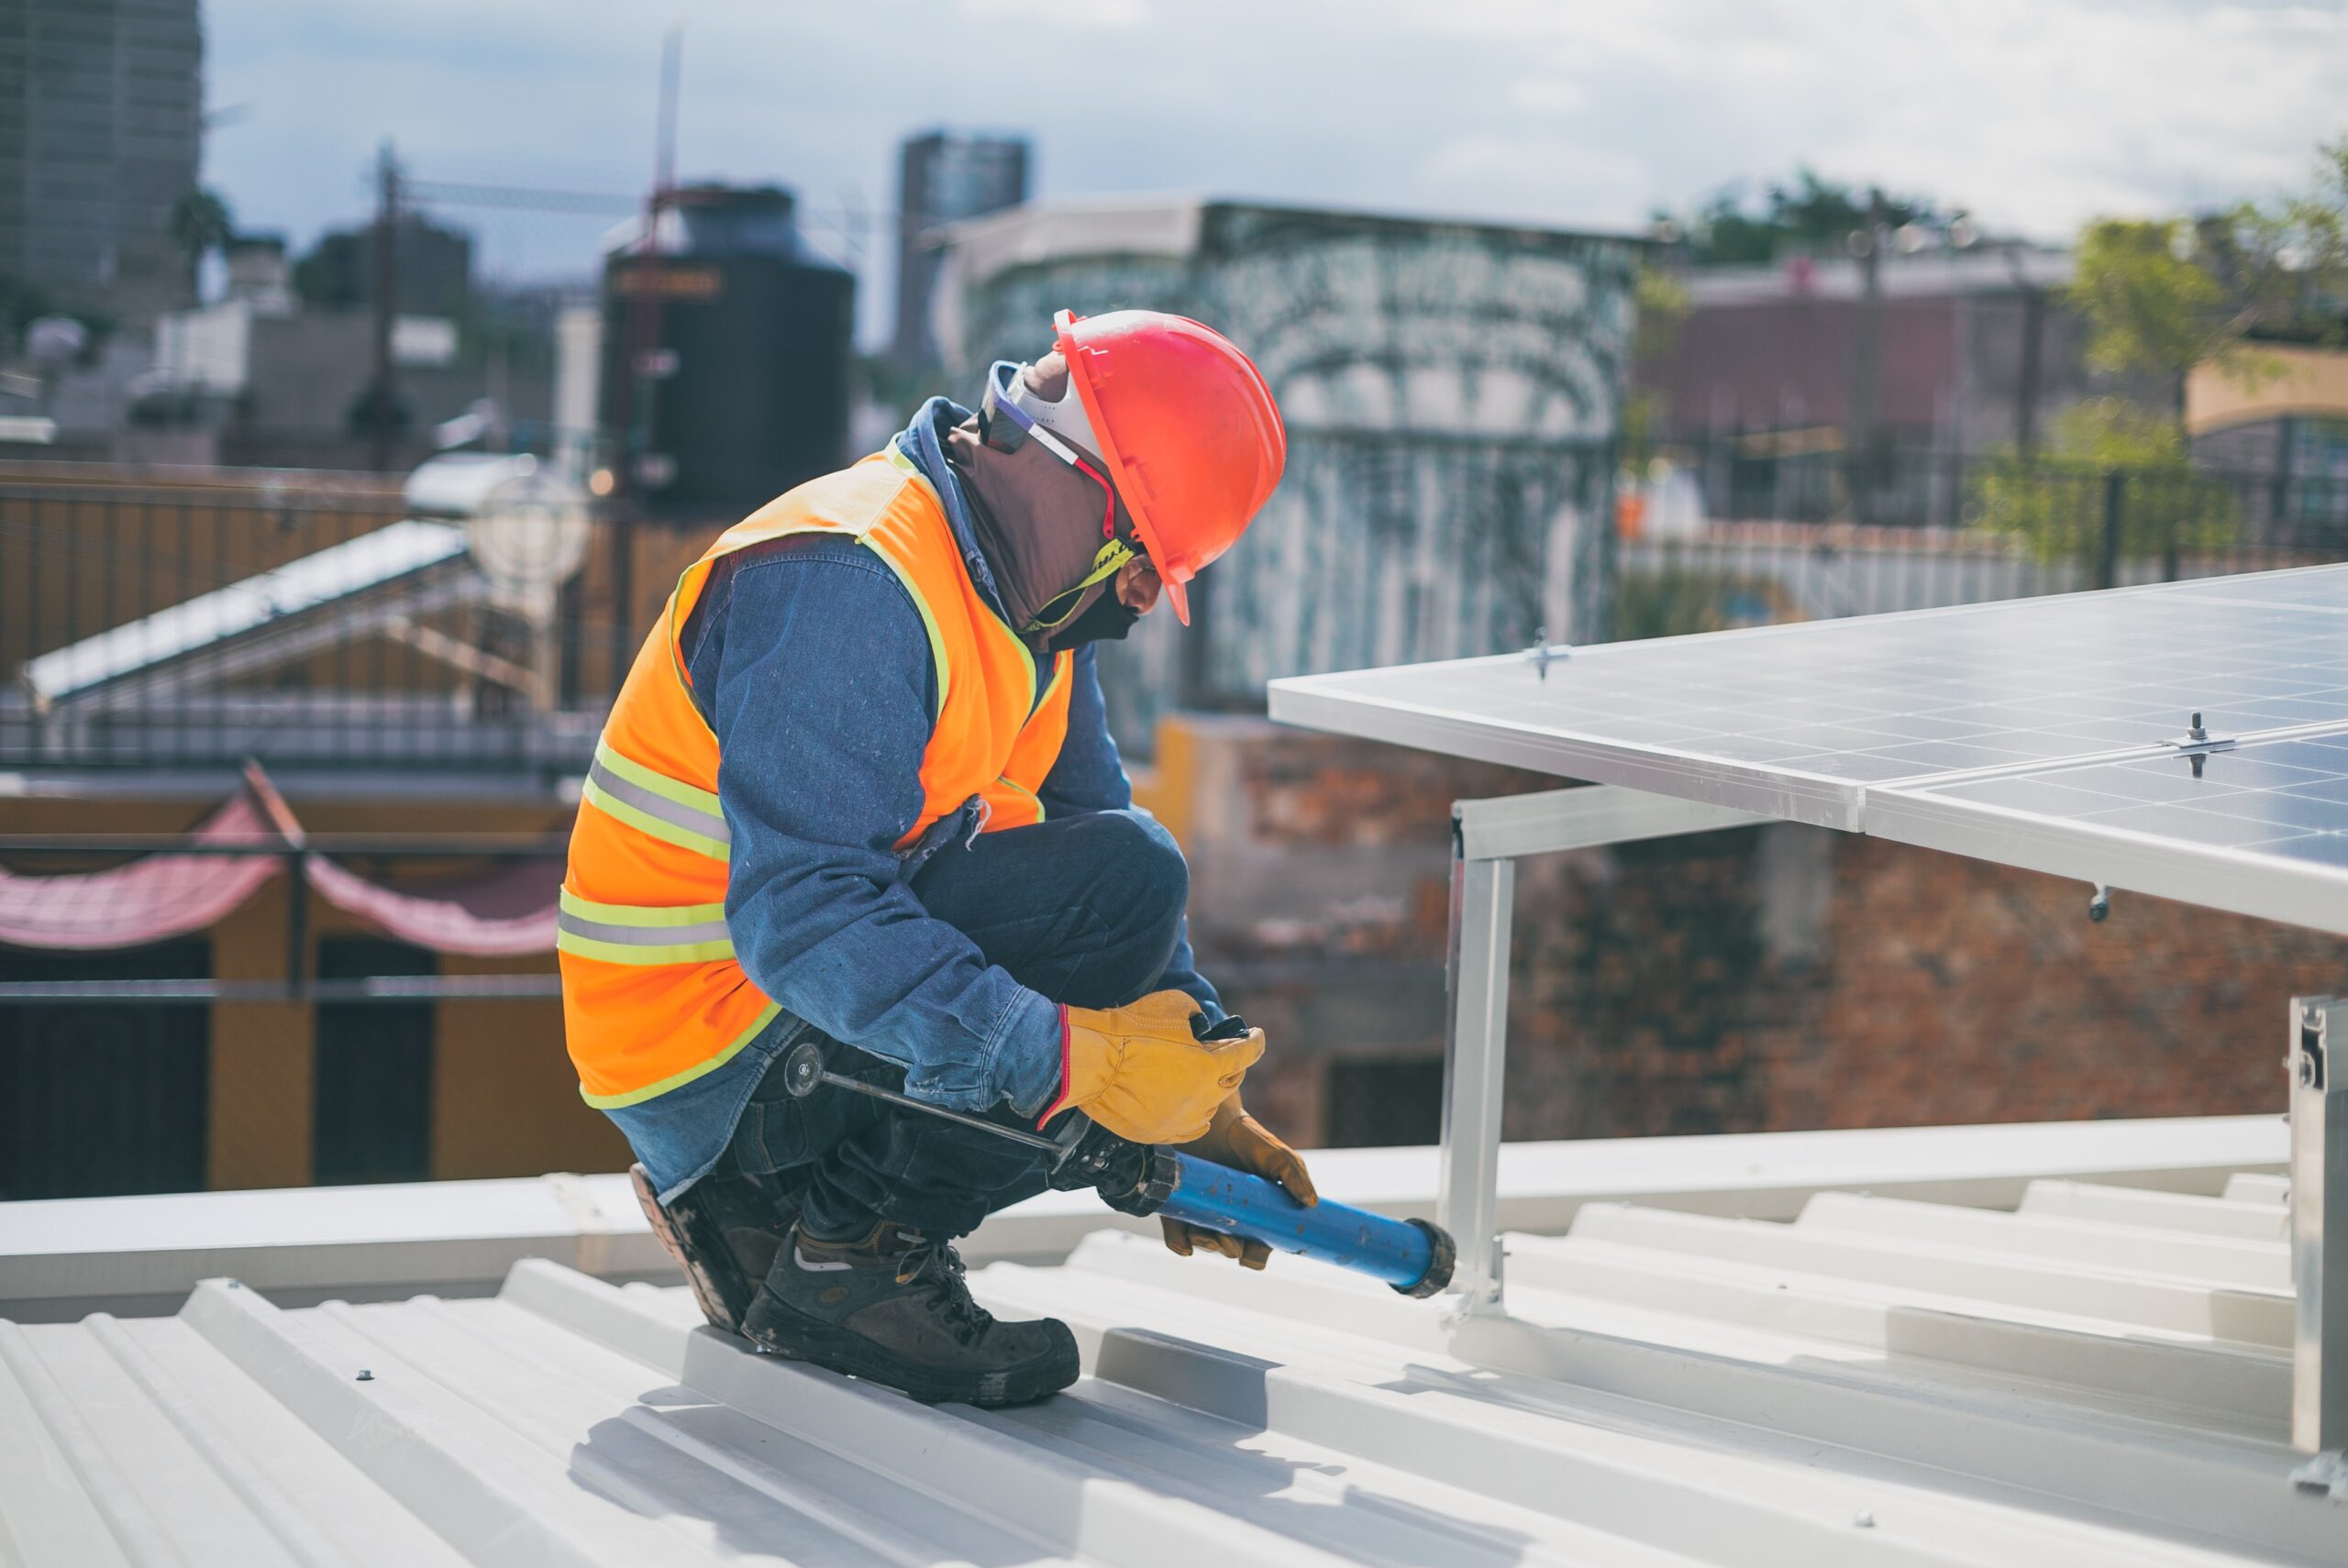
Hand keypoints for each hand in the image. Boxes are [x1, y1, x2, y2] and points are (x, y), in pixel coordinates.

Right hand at [1043, 990, 1262, 1144]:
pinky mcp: (1159, 1133)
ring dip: (1210, 1091)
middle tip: (1224, 1053)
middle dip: (1232, 1065)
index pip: (1247, 1053)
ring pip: (1210, 1107)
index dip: (1255, 1041)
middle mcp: (1202, 1098)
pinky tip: (1187, 1104)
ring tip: (1198, 1077)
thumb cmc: (1130, 1029)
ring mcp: (1181, 1120)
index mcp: (1210, 1066)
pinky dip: (1192, 1113)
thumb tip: (1199, 1026)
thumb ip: (1196, 1016)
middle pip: (1231, 1082)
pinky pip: (1188, 1127)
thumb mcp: (1174, 1005)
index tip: (1256, 1035)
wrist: (1089, 1062)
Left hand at [1162, 1093, 1317, 1269]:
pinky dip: (1179, 1243)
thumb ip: (1296, 1176)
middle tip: (1229, 1241)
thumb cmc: (1251, 1139)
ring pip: (1203, 1244)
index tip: (1255, 1252)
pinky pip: (1177, 1234)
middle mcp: (1230, 1218)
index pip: (1258, 1250)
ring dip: (1206, 1245)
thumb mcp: (1279, 1156)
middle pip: (1230, 1250)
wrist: (1216, 1119)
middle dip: (1229, 1251)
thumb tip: (1312, 1203)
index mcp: (1255, 1216)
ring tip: (1207, 1234)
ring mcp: (1203, 1213)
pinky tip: (1185, 1242)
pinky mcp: (1180, 1205)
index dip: (1256, 1257)